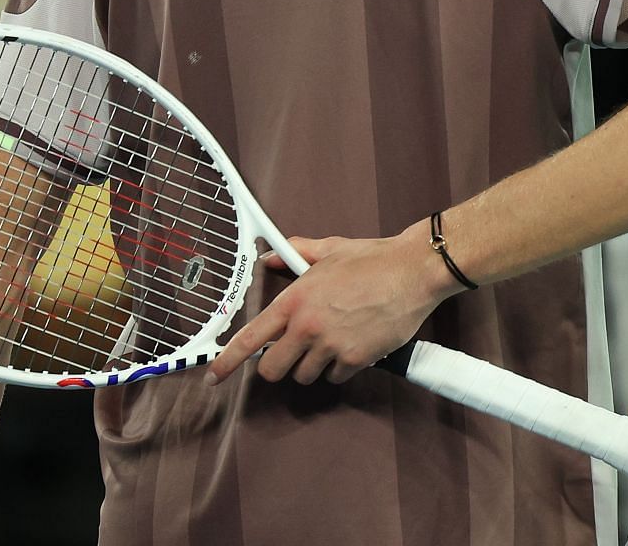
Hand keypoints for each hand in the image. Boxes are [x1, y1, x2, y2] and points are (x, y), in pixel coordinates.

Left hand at [208, 223, 457, 386]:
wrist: (413, 271)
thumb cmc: (373, 259)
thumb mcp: (328, 250)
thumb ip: (296, 253)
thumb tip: (271, 258)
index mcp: (295, 300)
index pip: (250, 338)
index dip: (226, 362)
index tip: (213, 377)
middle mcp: (308, 326)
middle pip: (273, 370)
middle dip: (279, 366)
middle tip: (293, 353)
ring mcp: (331, 345)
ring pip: (305, 376)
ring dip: (313, 366)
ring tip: (331, 343)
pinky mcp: (356, 359)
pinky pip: (335, 377)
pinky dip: (340, 368)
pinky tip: (352, 346)